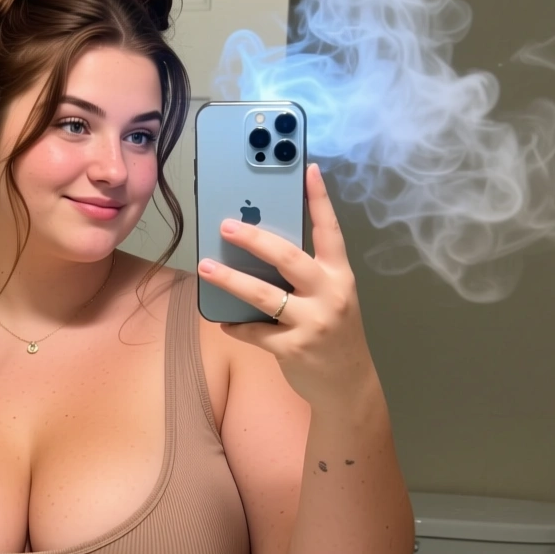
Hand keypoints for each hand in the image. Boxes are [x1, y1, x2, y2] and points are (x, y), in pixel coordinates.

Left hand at [197, 164, 376, 408]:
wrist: (348, 385)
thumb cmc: (334, 333)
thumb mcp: (332, 298)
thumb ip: (306, 276)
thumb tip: (261, 252)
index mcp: (340, 275)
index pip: (330, 230)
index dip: (319, 198)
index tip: (306, 168)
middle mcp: (330, 294)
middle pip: (288, 257)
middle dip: (254, 239)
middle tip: (225, 225)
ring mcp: (312, 323)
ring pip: (263, 295)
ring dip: (230, 280)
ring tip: (206, 267)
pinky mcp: (293, 349)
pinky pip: (254, 332)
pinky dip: (235, 326)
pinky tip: (223, 321)